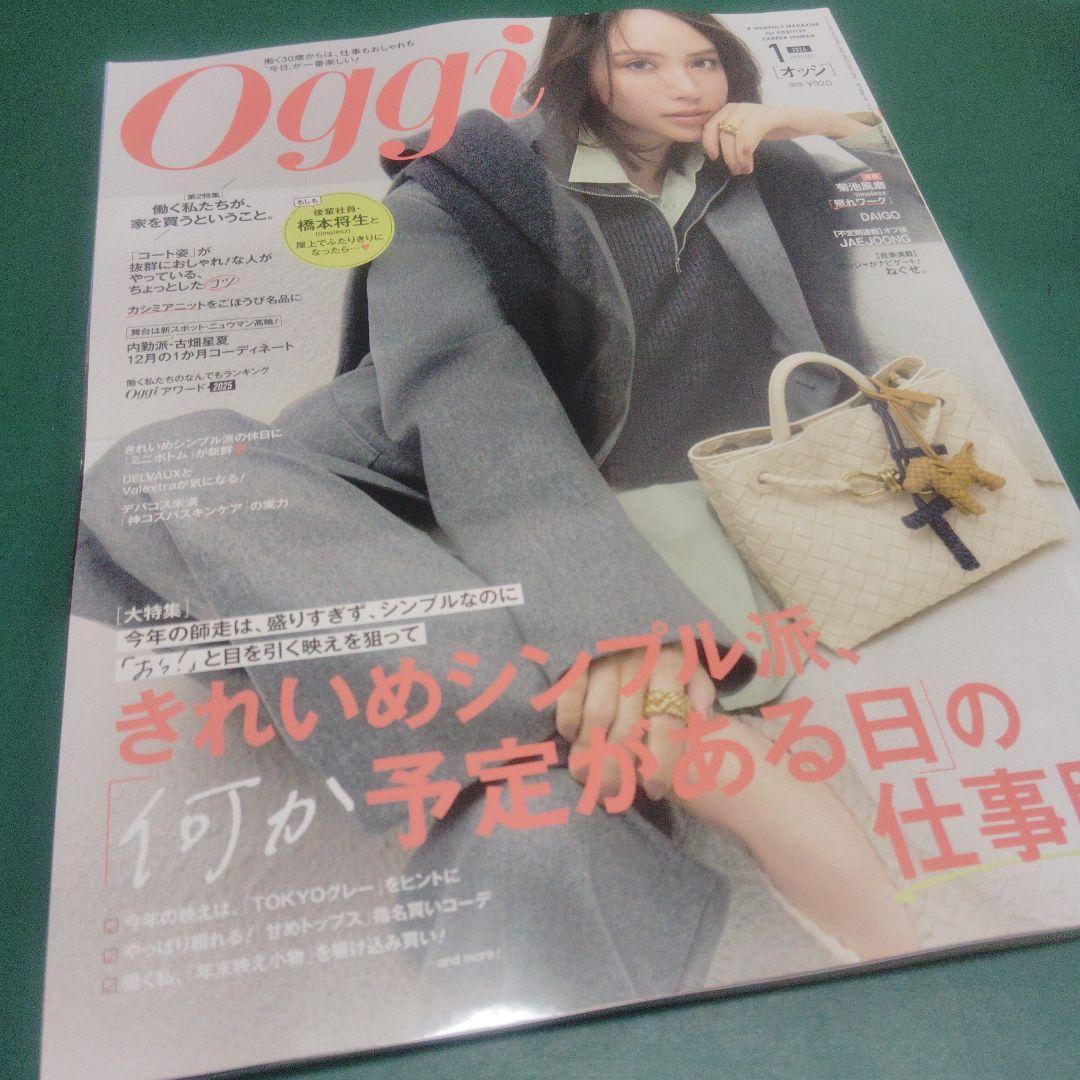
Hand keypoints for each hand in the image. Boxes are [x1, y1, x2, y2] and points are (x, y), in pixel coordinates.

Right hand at [555, 642, 715, 801]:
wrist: (620, 607)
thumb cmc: (660, 647)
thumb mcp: (688, 661)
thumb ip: (698, 688)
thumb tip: (704, 718)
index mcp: (671, 664)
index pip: (669, 723)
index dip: (662, 762)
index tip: (657, 791)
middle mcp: (639, 661)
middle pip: (629, 729)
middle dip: (619, 771)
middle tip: (612, 797)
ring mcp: (606, 658)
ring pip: (598, 717)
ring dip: (591, 754)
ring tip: (588, 779)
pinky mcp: (577, 655)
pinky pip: (571, 694)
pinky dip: (569, 719)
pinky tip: (571, 736)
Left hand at [702, 104, 871, 174]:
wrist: (804, 121)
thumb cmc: (774, 128)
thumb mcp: (748, 131)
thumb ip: (731, 136)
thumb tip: (712, 150)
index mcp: (735, 109)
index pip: (711, 123)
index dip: (708, 141)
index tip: (714, 157)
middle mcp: (744, 106)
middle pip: (723, 133)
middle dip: (727, 156)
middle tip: (736, 170)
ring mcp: (758, 110)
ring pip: (736, 136)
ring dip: (737, 158)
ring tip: (744, 169)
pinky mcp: (772, 116)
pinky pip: (751, 134)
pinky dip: (746, 153)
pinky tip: (750, 164)